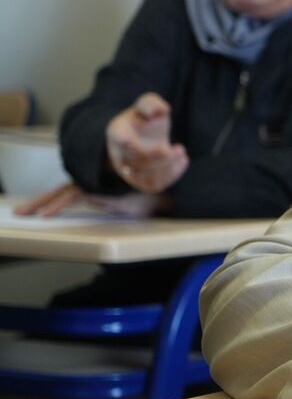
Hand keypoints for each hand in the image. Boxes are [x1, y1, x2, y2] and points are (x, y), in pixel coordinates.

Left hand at [15, 182, 167, 217]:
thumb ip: (104, 200)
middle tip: (19, 212)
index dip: (48, 200)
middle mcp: (92, 184)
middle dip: (37, 201)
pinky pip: (76, 198)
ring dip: (42, 204)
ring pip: (62, 194)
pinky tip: (48, 214)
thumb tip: (89, 198)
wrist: (165, 192)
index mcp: (95, 187)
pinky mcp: (100, 191)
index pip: (66, 193)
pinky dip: (60, 205)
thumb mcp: (122, 204)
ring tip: (27, 214)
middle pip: (59, 192)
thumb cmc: (147, 198)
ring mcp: (96, 185)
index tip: (32, 210)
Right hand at [106, 92, 188, 192]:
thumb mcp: (147, 104)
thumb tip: (161, 110)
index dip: (143, 149)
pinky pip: (152, 186)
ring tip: (182, 154)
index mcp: (117, 132)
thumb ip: (152, 104)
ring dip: (168, 169)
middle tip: (180, 149)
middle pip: (138, 164)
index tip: (164, 147)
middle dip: (163, 159)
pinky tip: (182, 163)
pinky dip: (170, 177)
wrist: (140, 135)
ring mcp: (126, 170)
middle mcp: (118, 154)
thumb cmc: (145, 118)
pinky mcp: (138, 181)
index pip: (124, 143)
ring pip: (145, 177)